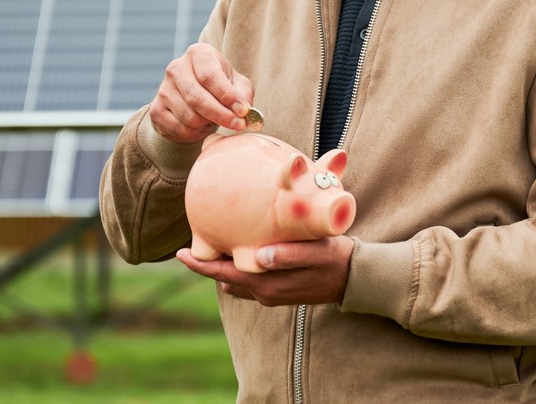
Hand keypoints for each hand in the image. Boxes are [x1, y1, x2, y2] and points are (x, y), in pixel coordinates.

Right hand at [149, 43, 253, 143]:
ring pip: (189, 116)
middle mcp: (176, 68)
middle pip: (197, 98)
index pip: (210, 76)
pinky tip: (201, 126)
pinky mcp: (156, 109)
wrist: (193, 97)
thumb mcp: (237, 84)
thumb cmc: (220, 87)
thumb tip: (245, 111)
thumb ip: (244, 95)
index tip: (243, 112)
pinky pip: (179, 129)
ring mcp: (163, 88)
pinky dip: (195, 133)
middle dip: (221, 115)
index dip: (227, 96)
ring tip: (215, 120)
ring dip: (208, 124)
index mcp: (198, 54)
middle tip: (238, 125)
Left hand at [175, 236, 354, 306]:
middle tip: (197, 240)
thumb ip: (287, 255)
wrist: (354, 278)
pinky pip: (249, 282)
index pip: (224, 275)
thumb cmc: (334, 259)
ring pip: (235, 282)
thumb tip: (259, 256)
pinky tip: (243, 252)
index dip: (201, 266)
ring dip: (224, 267)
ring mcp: (271, 295)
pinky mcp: (279, 292)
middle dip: (209, 264)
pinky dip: (239, 270)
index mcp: (268, 284)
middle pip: (225, 279)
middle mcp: (264, 293)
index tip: (181, 253)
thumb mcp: (314, 252)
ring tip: (217, 244)